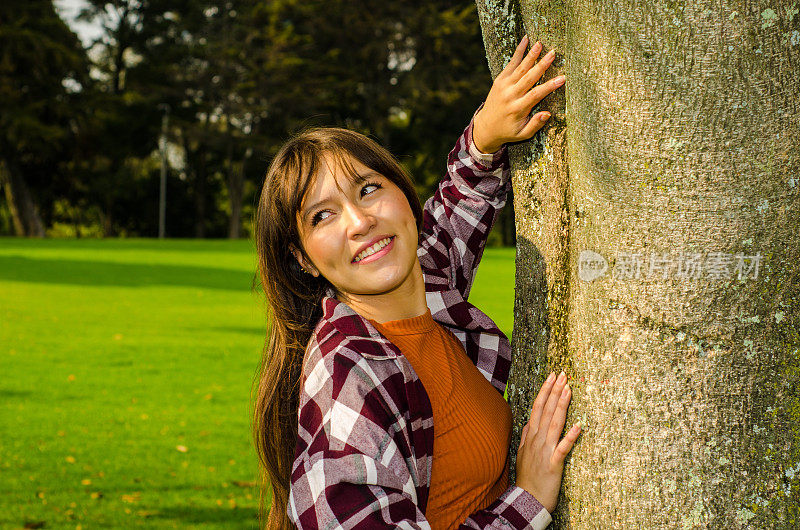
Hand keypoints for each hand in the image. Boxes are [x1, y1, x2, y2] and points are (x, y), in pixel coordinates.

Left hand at [472, 35, 564, 153]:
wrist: (486, 127)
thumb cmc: (508, 131)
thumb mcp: (523, 134)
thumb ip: (535, 124)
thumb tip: (548, 114)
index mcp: (517, 109)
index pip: (536, 95)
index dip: (549, 86)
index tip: (562, 78)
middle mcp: (510, 96)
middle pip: (528, 78)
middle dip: (541, 65)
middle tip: (553, 53)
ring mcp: (503, 86)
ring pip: (520, 68)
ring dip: (531, 55)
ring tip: (540, 43)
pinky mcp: (499, 80)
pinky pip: (510, 64)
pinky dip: (518, 52)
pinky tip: (526, 40)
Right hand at [515, 371, 580, 513]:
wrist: (527, 499)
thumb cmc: (527, 477)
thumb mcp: (522, 453)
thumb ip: (526, 435)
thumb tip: (529, 421)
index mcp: (531, 435)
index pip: (538, 407)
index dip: (545, 390)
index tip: (553, 376)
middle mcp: (537, 439)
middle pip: (546, 411)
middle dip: (555, 391)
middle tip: (563, 375)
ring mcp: (545, 451)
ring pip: (554, 424)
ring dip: (561, 406)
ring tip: (569, 390)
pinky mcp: (553, 464)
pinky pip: (563, 448)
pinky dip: (570, 437)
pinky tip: (578, 426)